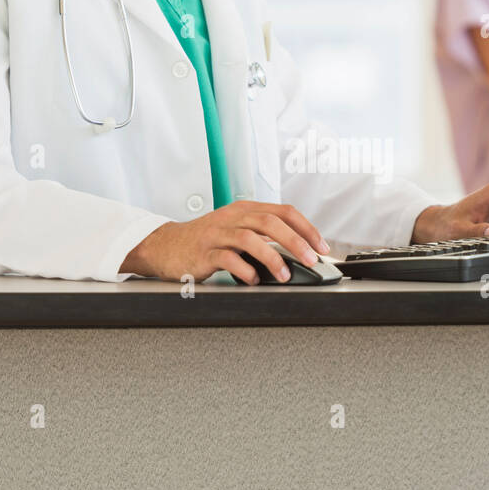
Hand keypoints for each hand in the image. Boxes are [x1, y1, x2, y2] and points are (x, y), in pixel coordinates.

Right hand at [120, 200, 330, 283]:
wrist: (166, 246)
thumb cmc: (206, 240)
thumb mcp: (237, 229)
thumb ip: (264, 235)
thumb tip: (299, 251)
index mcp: (246, 209)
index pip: (284, 211)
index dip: (307, 228)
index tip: (322, 247)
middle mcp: (233, 217)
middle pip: (270, 222)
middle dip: (296, 242)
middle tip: (311, 260)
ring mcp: (217, 234)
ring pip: (250, 238)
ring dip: (272, 257)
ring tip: (284, 275)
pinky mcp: (203, 252)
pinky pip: (227, 258)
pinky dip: (244, 270)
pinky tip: (253, 280)